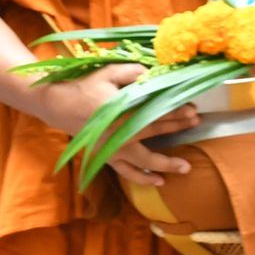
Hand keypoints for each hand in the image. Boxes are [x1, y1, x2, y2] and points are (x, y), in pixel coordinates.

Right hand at [39, 63, 196, 186]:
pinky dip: (143, 179)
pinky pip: (127, 173)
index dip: (177, 111)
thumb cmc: (84, 87)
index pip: (157, 113)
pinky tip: (159, 182)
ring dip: (167, 164)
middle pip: (157, 133)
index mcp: (123, 113)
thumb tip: (155, 75)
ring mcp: (114, 150)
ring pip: (145, 162)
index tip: (193, 109)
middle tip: (196, 122)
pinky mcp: (107, 158)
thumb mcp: (108, 72)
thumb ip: (133, 72)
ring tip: (186, 167)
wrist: (57, 105)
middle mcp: (121, 135)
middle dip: (178, 127)